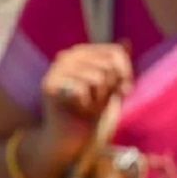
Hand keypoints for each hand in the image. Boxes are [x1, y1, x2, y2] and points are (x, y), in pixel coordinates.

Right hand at [39, 44, 132, 162]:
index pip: (116, 51)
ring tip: (89, 105)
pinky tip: (80, 109)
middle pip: (108, 65)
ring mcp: (55, 70)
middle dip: (111, 87)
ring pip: (98, 77)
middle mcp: (66, 56)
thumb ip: (116, 64)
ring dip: (99, 97)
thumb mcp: (110, 84)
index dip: (126, 72)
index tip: (125, 90)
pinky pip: (83, 89)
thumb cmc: (91, 108)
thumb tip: (127, 41)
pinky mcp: (49, 85)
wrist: (69, 136)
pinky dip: (87, 104)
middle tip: (99, 100)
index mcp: (82, 51)